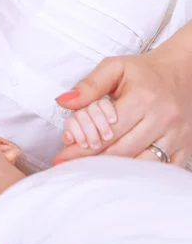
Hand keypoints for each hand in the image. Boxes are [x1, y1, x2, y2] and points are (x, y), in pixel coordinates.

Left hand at [53, 49, 191, 166]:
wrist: (184, 72)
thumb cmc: (144, 71)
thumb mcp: (114, 68)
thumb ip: (89, 85)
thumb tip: (64, 101)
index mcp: (143, 99)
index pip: (108, 131)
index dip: (83, 146)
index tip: (63, 156)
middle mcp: (163, 118)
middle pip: (123, 150)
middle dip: (93, 160)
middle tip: (71, 167)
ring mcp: (177, 135)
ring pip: (142, 163)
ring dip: (115, 170)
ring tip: (92, 172)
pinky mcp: (186, 145)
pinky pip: (163, 168)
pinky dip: (141, 174)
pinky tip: (121, 175)